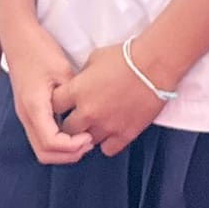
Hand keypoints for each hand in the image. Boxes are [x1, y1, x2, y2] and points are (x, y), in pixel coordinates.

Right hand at [3, 21, 91, 165]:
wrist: (17, 35)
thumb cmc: (39, 49)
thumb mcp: (62, 70)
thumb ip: (72, 96)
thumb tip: (86, 116)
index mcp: (34, 106)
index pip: (51, 143)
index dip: (72, 147)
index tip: (89, 137)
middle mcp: (25, 115)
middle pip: (44, 153)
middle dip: (68, 155)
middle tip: (89, 143)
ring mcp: (23, 114)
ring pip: (41, 147)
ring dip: (62, 150)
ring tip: (83, 138)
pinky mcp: (26, 110)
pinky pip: (40, 136)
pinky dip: (57, 141)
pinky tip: (72, 128)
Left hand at [56, 42, 165, 158]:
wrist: (153, 66)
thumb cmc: (126, 57)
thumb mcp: (94, 58)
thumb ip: (82, 76)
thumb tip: (79, 85)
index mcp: (78, 91)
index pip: (54, 105)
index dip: (57, 104)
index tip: (63, 103)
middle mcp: (88, 112)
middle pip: (66, 129)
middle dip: (69, 123)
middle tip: (76, 117)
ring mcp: (106, 125)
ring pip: (85, 142)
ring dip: (88, 134)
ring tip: (95, 124)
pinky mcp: (125, 134)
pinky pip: (108, 150)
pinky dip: (107, 143)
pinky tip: (110, 132)